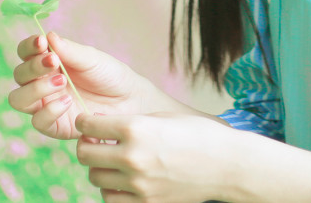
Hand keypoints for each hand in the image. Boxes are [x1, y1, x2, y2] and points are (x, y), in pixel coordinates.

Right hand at [8, 32, 171, 139]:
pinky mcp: (54, 126)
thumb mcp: (92, 59)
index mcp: (48, 62)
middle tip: (54, 61)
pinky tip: (68, 101)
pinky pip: (38, 121)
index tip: (41, 42)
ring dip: (36, 88)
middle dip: (32, 66)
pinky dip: (49, 110)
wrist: (131, 101)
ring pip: (19, 99)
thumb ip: (69, 50)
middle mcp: (42, 83)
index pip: (25, 52)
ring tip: (61, 81)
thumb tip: (48, 36)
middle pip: (19, 75)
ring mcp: (45, 105)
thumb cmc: (110, 75)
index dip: (28, 46)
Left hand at [75, 111, 237, 202]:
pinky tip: (123, 179)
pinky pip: (111, 199)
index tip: (87, 123)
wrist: (226, 164)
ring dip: (99, 168)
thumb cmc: (198, 134)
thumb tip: (102, 127)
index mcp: (136, 128)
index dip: (84, 122)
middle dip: (86, 146)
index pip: (89, 126)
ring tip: (112, 161)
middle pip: (85, 155)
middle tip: (95, 142)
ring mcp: (138, 184)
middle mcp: (132, 156)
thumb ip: (131, 122)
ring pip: (95, 178)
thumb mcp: (162, 116)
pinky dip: (112, 189)